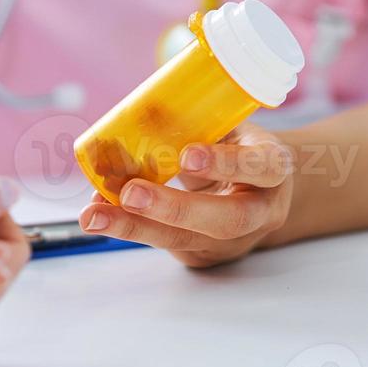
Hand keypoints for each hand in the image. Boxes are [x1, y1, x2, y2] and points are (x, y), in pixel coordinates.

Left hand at [77, 124, 293, 267]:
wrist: (262, 189)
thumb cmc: (239, 146)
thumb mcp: (229, 126)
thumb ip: (197, 120)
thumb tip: (141, 112)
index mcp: (274, 169)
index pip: (262, 168)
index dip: (227, 163)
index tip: (188, 155)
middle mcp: (261, 211)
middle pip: (226, 220)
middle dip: (174, 208)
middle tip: (130, 193)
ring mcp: (233, 240)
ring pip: (188, 240)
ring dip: (136, 227)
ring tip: (93, 214)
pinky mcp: (204, 254)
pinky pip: (166, 243)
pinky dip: (130, 226)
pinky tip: (99, 213)